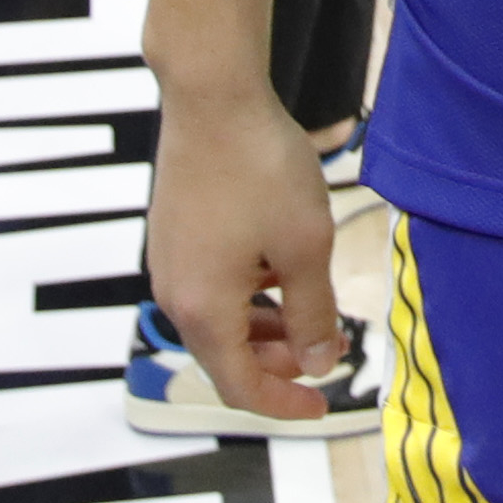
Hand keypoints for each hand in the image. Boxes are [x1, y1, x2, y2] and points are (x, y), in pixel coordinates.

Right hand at [147, 80, 350, 423]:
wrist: (213, 98)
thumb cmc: (260, 168)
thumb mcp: (305, 247)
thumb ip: (312, 313)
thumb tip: (315, 363)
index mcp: (204, 310)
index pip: (239, 386)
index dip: (283, 405)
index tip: (323, 405)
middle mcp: (176, 294)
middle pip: (228, 356)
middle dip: (281, 363)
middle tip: (331, 349)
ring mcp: (171, 263)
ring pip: (221, 320)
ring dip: (267, 327)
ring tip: (315, 313)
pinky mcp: (175, 236)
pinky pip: (212, 287)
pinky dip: (249, 295)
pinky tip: (282, 271)